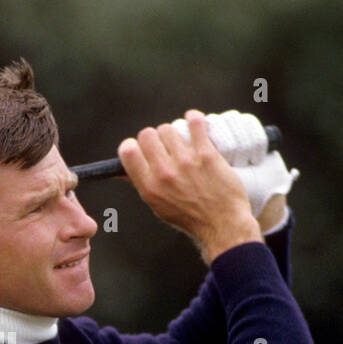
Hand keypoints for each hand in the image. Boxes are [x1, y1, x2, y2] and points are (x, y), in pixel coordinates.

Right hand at [118, 110, 262, 265]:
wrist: (222, 224)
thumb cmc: (190, 217)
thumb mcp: (157, 206)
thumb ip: (140, 184)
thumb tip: (120, 171)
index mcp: (149, 186)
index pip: (128, 151)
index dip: (132, 145)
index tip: (140, 147)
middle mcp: (164, 173)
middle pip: (147, 135)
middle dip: (154, 138)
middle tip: (164, 146)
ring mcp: (186, 162)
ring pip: (169, 129)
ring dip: (174, 133)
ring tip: (182, 141)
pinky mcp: (206, 154)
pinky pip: (195, 124)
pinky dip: (193, 119)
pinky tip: (193, 122)